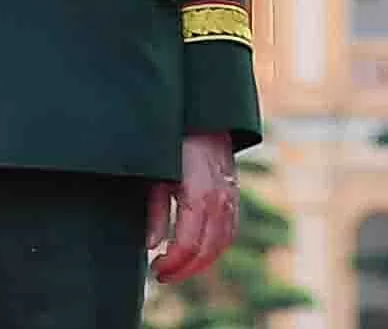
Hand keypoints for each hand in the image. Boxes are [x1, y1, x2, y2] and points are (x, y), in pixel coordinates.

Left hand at [149, 130, 241, 280]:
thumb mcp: (156, 174)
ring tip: (179, 266)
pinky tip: (198, 250)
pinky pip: (230, 230)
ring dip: (201, 261)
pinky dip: (216, 246)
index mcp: (198, 195)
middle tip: (162, 274)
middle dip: (184, 269)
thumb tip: (153, 246)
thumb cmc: (172, 141)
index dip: (172, 264)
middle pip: (207, 250)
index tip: (155, 269)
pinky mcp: (234, 193)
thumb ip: (156, 211)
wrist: (201, 112)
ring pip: (222, 243)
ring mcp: (231, 196)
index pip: (188, 245)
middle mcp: (219, 199)